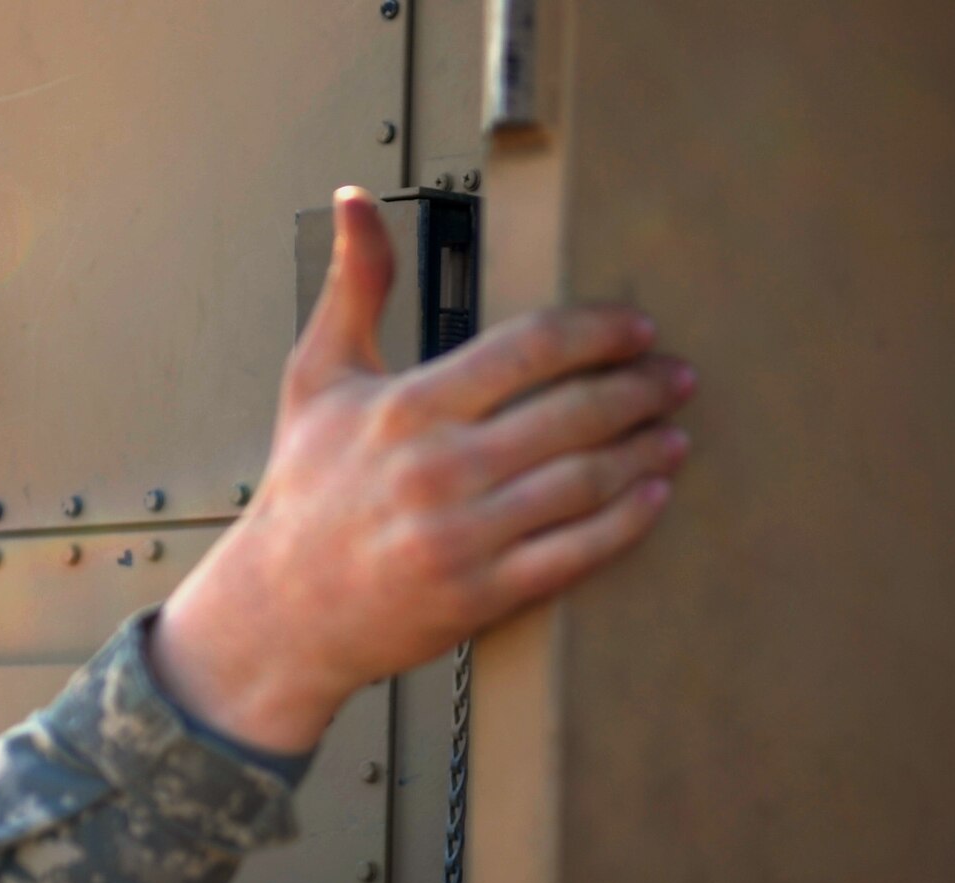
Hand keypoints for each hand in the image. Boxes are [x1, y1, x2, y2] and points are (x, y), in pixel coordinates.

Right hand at [153, 187, 692, 753]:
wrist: (278, 610)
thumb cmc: (303, 492)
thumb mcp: (317, 378)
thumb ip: (354, 286)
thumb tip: (355, 201)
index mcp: (406, 408)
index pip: (530, 348)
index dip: (599, 331)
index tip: (636, 329)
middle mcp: (438, 470)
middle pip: (573, 412)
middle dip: (641, 389)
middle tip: (676, 378)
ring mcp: (462, 537)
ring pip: (585, 481)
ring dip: (645, 452)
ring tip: (673, 433)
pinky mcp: (479, 595)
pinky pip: (576, 552)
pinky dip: (626, 521)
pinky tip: (652, 496)